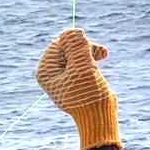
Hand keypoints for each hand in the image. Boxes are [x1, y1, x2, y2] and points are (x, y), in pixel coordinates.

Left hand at [35, 28, 121, 149]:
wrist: (99, 118)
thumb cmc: (89, 96)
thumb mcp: (83, 69)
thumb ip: (77, 48)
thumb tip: (74, 30)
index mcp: (46, 71)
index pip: (58, 45)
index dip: (77, 45)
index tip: (95, 53)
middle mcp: (51, 73)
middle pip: (66, 49)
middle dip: (85, 48)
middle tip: (104, 53)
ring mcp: (63, 77)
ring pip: (75, 54)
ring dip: (90, 53)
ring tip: (104, 56)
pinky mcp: (75, 80)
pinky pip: (80, 62)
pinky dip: (91, 60)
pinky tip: (102, 59)